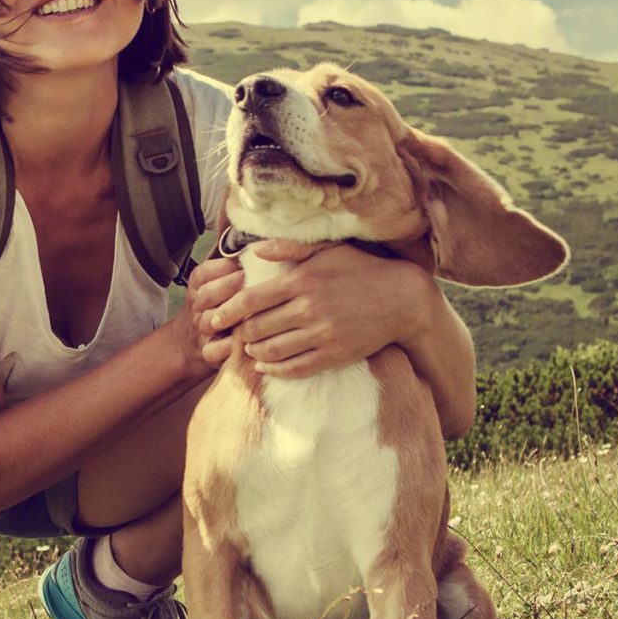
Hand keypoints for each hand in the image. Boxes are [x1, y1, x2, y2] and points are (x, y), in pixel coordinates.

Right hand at [166, 255, 244, 376]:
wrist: (186, 343)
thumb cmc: (212, 304)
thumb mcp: (213, 279)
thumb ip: (228, 259)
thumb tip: (248, 231)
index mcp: (198, 285)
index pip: (203, 272)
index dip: (223, 268)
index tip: (244, 265)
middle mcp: (196, 306)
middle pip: (207, 295)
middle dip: (230, 288)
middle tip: (253, 284)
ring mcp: (200, 330)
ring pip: (211, 321)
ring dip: (232, 317)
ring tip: (254, 312)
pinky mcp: (206, 353)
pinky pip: (214, 351)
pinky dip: (229, 347)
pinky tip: (247, 342)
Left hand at [204, 239, 432, 378]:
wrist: (401, 299)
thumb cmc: (360, 269)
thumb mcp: (327, 250)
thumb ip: (289, 248)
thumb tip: (255, 250)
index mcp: (301, 280)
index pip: (250, 300)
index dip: (227, 311)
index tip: (216, 317)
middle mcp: (308, 308)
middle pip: (256, 328)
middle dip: (239, 333)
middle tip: (232, 334)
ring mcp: (321, 335)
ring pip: (271, 351)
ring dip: (253, 352)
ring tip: (249, 348)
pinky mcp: (334, 356)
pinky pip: (294, 369)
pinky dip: (274, 369)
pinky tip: (266, 365)